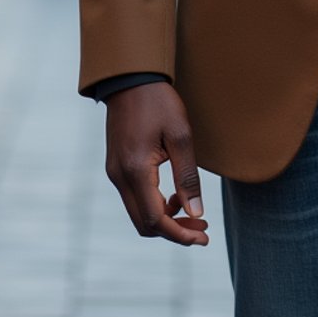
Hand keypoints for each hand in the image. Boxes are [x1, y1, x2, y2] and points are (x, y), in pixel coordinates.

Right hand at [105, 82, 208, 246]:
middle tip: (203, 228)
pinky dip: (154, 206)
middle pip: (144, 224)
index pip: (155, 220)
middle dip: (174, 232)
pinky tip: (174, 197)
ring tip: (193, 214)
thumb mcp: (181, 135)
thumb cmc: (159, 102)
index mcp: (136, 170)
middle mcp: (119, 177)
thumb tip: (196, 213)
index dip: (180, 234)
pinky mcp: (115, 168)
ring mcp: (114, 173)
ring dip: (165, 220)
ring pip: (138, 214)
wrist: (131, 79)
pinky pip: (134, 200)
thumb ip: (187, 177)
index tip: (203, 237)